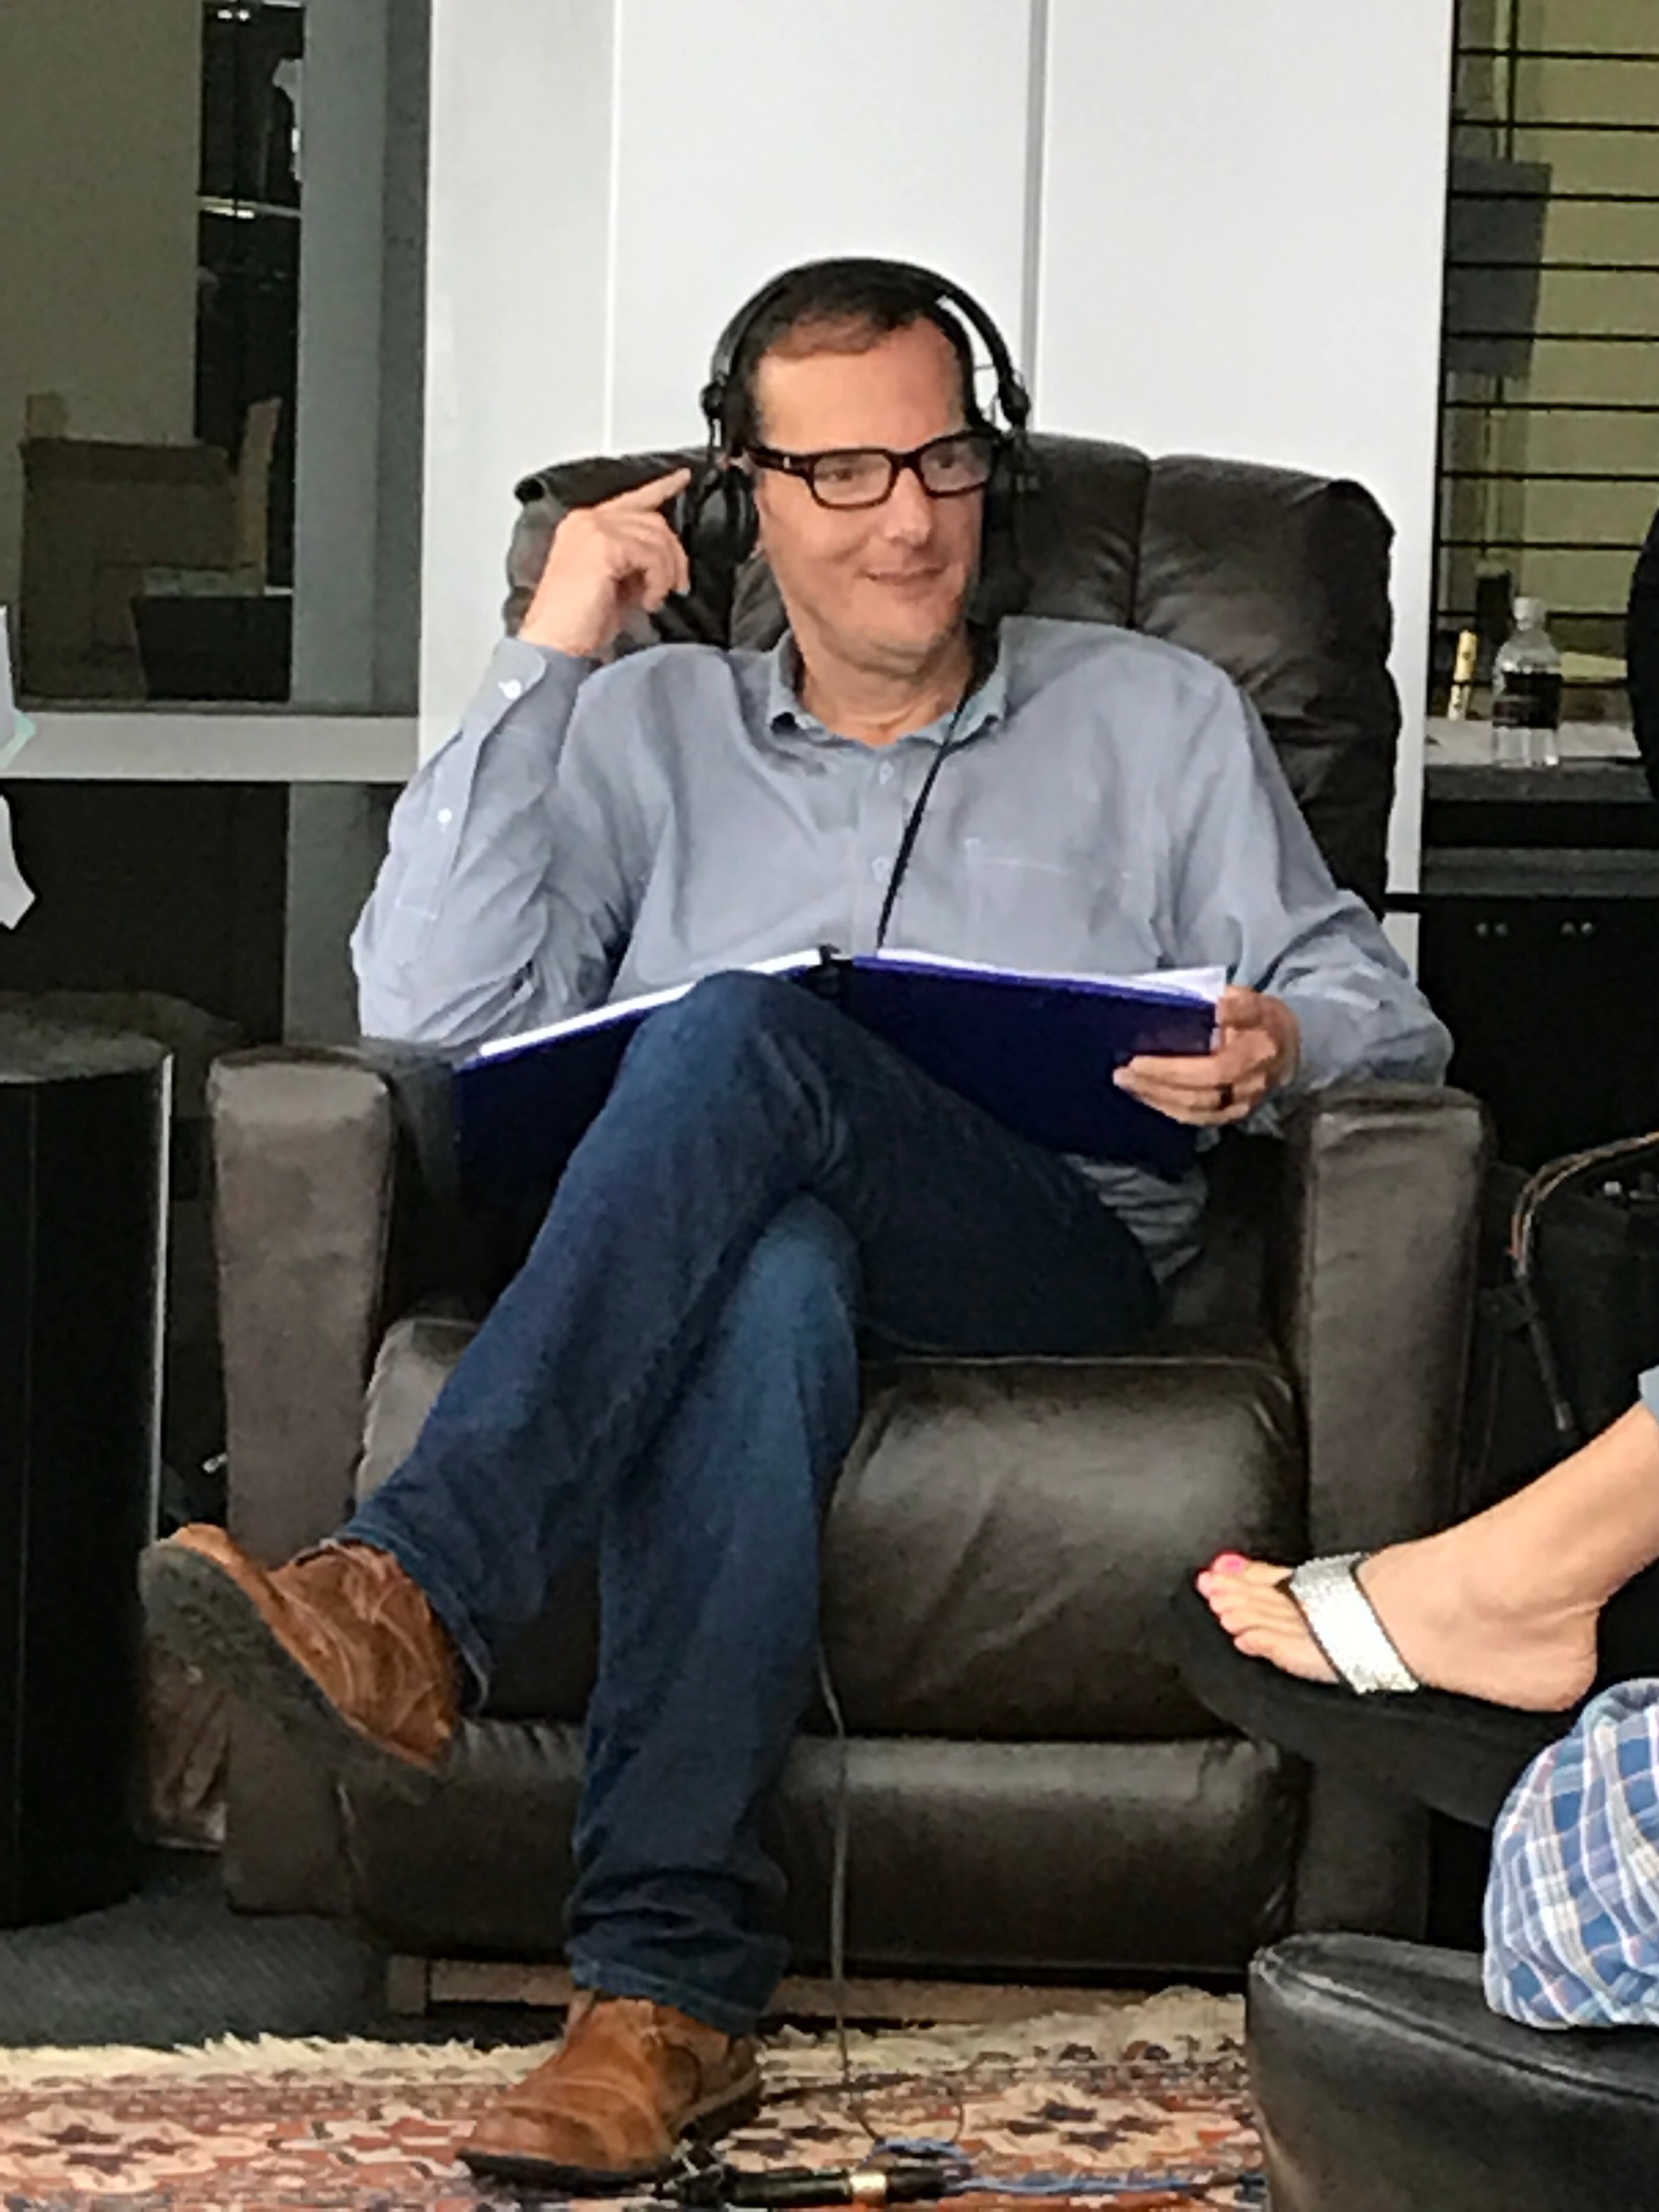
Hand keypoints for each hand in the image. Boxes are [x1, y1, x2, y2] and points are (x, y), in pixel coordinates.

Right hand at [520, 467, 692, 657]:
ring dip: (666, 572)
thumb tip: (662, 564)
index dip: (661, 488)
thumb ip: (632, 563)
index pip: (630, 499)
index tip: (681, 478)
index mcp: (584, 526)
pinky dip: (659, 580)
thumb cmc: (577, 624)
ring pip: (656, 536)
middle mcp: (587, 521)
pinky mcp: (605, 545)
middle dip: (673, 553)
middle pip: (651, 519)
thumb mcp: (612, 584)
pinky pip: (652, 554)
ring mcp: (595, 530)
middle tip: (678, 584)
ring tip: (655, 598)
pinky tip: (649, 600)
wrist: (553, 642)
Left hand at [1114, 985, 1300, 1126]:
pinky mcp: (1234, 1115)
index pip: (1215, 1067)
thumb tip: (1219, 1008)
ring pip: (1197, 1107)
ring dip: (1158, 1097)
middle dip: (1159, 1080)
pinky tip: (1146, 1096)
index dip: (1176, 1067)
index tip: (1140, 1059)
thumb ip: (1239, 1004)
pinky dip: (1168, 1108)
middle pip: (1202, 1088)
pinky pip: (1198, 1118)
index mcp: (1258, 1050)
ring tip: (1127, 1083)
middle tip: (1123, 1071)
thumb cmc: (1262, 1021)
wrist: (1287, 1051)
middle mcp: (1252, 1081)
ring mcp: (1244, 1102)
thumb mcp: (1255, 1001)